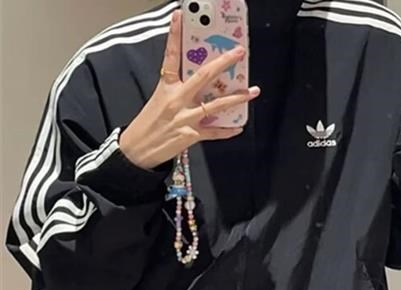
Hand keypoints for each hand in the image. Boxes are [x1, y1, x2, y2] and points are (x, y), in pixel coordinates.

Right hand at [120, 9, 259, 168]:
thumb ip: (178, 91)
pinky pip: (214, 132)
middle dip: (223, 62)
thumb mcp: (158, 101)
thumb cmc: (147, 125)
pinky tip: (238, 128)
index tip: (180, 16)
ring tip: (252, 91)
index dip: (175, 35)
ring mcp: (185, 117)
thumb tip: (199, 85)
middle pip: (203, 76)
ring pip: (216, 105)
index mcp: (166, 88)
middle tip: (239, 52)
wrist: (137, 151)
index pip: (171, 56)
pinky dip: (228, 131)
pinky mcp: (191, 135)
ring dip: (237, 98)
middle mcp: (177, 100)